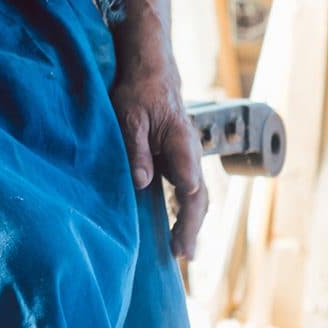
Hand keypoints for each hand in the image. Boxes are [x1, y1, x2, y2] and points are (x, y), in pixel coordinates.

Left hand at [109, 59, 206, 258]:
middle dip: (191, 226)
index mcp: (181, 142)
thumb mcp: (130, 116)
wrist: (152, 74)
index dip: (186, 202)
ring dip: (190, 225)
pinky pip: (188, 193)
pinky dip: (186, 214)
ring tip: (182, 252)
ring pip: (195, 197)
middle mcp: (191, 154)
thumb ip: (136, 148)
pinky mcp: (180, 162)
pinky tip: (177, 232)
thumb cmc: (139, 93)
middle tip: (184, 254)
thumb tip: (141, 182)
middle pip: (197, 196)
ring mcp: (188, 159)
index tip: (180, 226)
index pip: (188, 177)